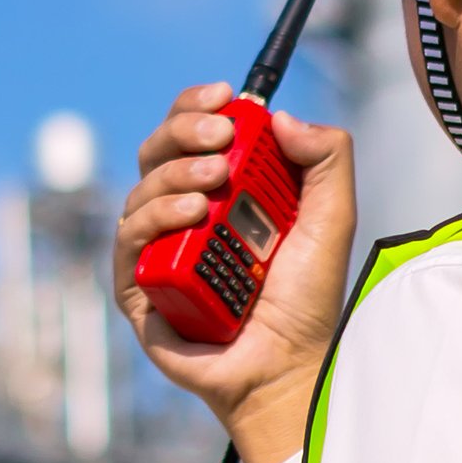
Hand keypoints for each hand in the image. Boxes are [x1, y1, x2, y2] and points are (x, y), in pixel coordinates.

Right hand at [111, 81, 357, 462]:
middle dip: (183, 132)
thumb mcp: (333, 220)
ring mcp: (159, 249)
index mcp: (223, 190)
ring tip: (212, 188)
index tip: (225, 96)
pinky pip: (129, 239)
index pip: (193, 132)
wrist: (287, 366)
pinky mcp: (139, 286)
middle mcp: (184, 213)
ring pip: (141, 189)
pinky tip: (189, 216)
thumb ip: (327, 160)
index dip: (197, 106)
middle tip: (220, 139)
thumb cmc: (306, 301)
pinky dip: (154, 219)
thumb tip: (281, 116)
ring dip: (175, 175)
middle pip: (157, 150)